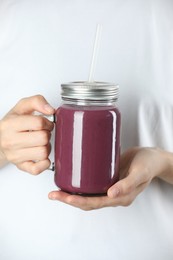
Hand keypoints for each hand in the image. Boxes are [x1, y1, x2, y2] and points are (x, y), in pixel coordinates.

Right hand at [0, 95, 54, 173]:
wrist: (0, 139)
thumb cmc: (13, 124)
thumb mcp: (22, 107)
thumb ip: (37, 101)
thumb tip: (50, 110)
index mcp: (10, 125)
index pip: (39, 123)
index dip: (47, 122)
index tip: (45, 123)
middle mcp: (10, 141)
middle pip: (43, 138)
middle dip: (47, 134)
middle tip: (42, 133)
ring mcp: (15, 156)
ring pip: (43, 153)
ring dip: (46, 147)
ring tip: (40, 143)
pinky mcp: (21, 166)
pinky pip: (37, 169)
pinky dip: (45, 163)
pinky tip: (42, 156)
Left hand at [48, 147, 172, 209]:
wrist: (153, 157)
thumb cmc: (148, 164)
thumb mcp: (140, 173)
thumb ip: (127, 184)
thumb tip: (110, 194)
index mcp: (120, 198)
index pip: (94, 203)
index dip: (77, 201)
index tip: (62, 196)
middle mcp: (113, 195)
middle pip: (87, 201)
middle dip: (69, 199)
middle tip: (53, 193)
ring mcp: (110, 186)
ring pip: (88, 194)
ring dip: (72, 193)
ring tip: (57, 188)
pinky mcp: (108, 177)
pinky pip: (92, 184)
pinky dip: (80, 184)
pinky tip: (71, 178)